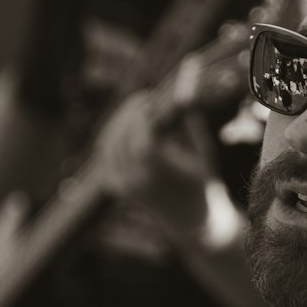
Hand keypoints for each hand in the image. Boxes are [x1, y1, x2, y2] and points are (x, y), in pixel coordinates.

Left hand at [95, 90, 220, 238]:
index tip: (150, 95)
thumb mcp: (202, 149)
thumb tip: (180, 87)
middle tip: (143, 97)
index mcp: (159, 174)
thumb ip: (188, 118)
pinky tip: (127, 128)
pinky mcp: (115, 187)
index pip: (140, 135)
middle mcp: (135, 181)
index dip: (142, 111)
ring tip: (140, 111)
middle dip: (131, 112)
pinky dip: (113, 137)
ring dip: (121, 122)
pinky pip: (105, 153)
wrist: (190, 219)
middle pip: (120, 136)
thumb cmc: (201, 181)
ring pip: (108, 143)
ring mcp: (122, 186)